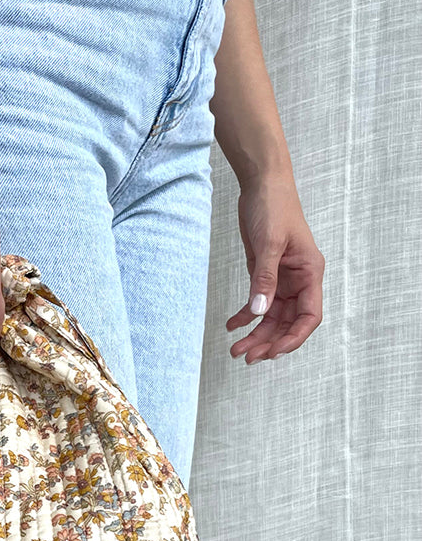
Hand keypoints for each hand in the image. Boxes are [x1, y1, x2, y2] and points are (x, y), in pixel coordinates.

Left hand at [226, 170, 324, 363]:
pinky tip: (231, 326)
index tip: (272, 352)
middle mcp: (299, 280)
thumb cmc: (274, 207)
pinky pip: (257, 302)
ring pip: (271, 317)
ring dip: (255, 334)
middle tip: (246, 357)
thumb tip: (259, 312)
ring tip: (235, 349)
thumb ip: (264, 278)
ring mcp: (282, 279)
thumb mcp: (269, 244)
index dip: (293, 338)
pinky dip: (244, 316)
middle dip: (269, 342)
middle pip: (287, 322)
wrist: (261, 184)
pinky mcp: (264, 274)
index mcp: (310, 273)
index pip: (309, 317)